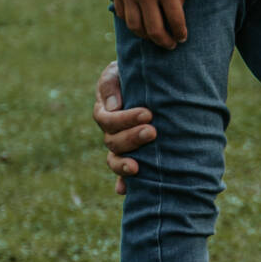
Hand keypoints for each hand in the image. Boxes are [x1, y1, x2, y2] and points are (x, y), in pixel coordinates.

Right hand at [93, 58, 155, 192]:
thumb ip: (111, 84)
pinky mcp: (135, 156)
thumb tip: (113, 107)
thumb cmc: (134, 73)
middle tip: (153, 131)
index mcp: (106, 111)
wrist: (154, 81)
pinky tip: (125, 191)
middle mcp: (111, 132)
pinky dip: (123, 184)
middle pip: (113, 142)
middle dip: (132, 139)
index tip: (148, 113)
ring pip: (115, 160)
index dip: (125, 119)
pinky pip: (123, 175)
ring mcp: (121, 147)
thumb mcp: (120, 70)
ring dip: (125, 165)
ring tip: (140, 166)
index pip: (108, 120)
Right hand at [110, 0, 187, 49]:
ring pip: (136, 28)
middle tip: (171, 45)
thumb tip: (178, 11)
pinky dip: (132, 24)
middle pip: (155, 30)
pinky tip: (140, 24)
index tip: (182, 38)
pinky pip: (124, 16)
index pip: (176, 21)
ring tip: (155, 37)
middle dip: (165, 42)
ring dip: (147, 37)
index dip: (180, 33)